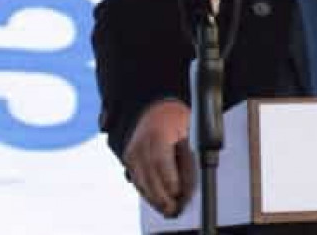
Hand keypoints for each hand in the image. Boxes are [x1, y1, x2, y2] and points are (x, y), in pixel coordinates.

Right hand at [123, 100, 195, 217]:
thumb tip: (187, 184)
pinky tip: (155, 199)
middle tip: (173, 208)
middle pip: (149, 174)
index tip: (178, 193)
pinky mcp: (129, 157)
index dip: (169, 180)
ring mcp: (133, 150)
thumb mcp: (188, 131)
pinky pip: (136, 178)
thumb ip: (188, 157)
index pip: (161, 161)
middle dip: (161, 195)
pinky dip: (146, 191)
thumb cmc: (177, 119)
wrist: (158, 108)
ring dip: (153, 197)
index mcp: (158, 133)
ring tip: (167, 208)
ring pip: (141, 180)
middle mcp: (142, 142)